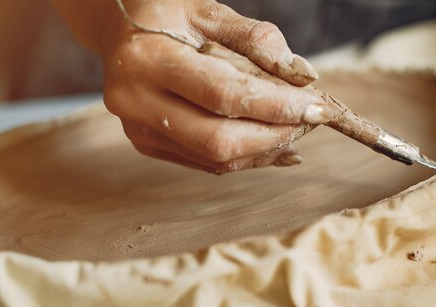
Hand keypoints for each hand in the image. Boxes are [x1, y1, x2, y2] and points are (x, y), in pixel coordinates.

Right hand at [98, 0, 329, 172]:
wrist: (117, 32)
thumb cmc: (166, 15)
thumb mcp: (208, 11)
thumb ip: (257, 39)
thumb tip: (303, 77)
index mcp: (146, 60)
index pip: (224, 96)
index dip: (277, 106)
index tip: (318, 107)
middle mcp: (135, 102)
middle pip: (219, 140)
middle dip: (275, 135)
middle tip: (311, 120)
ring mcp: (139, 130)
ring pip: (216, 158)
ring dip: (266, 148)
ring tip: (296, 129)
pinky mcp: (148, 145)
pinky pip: (207, 162)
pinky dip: (247, 155)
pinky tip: (274, 143)